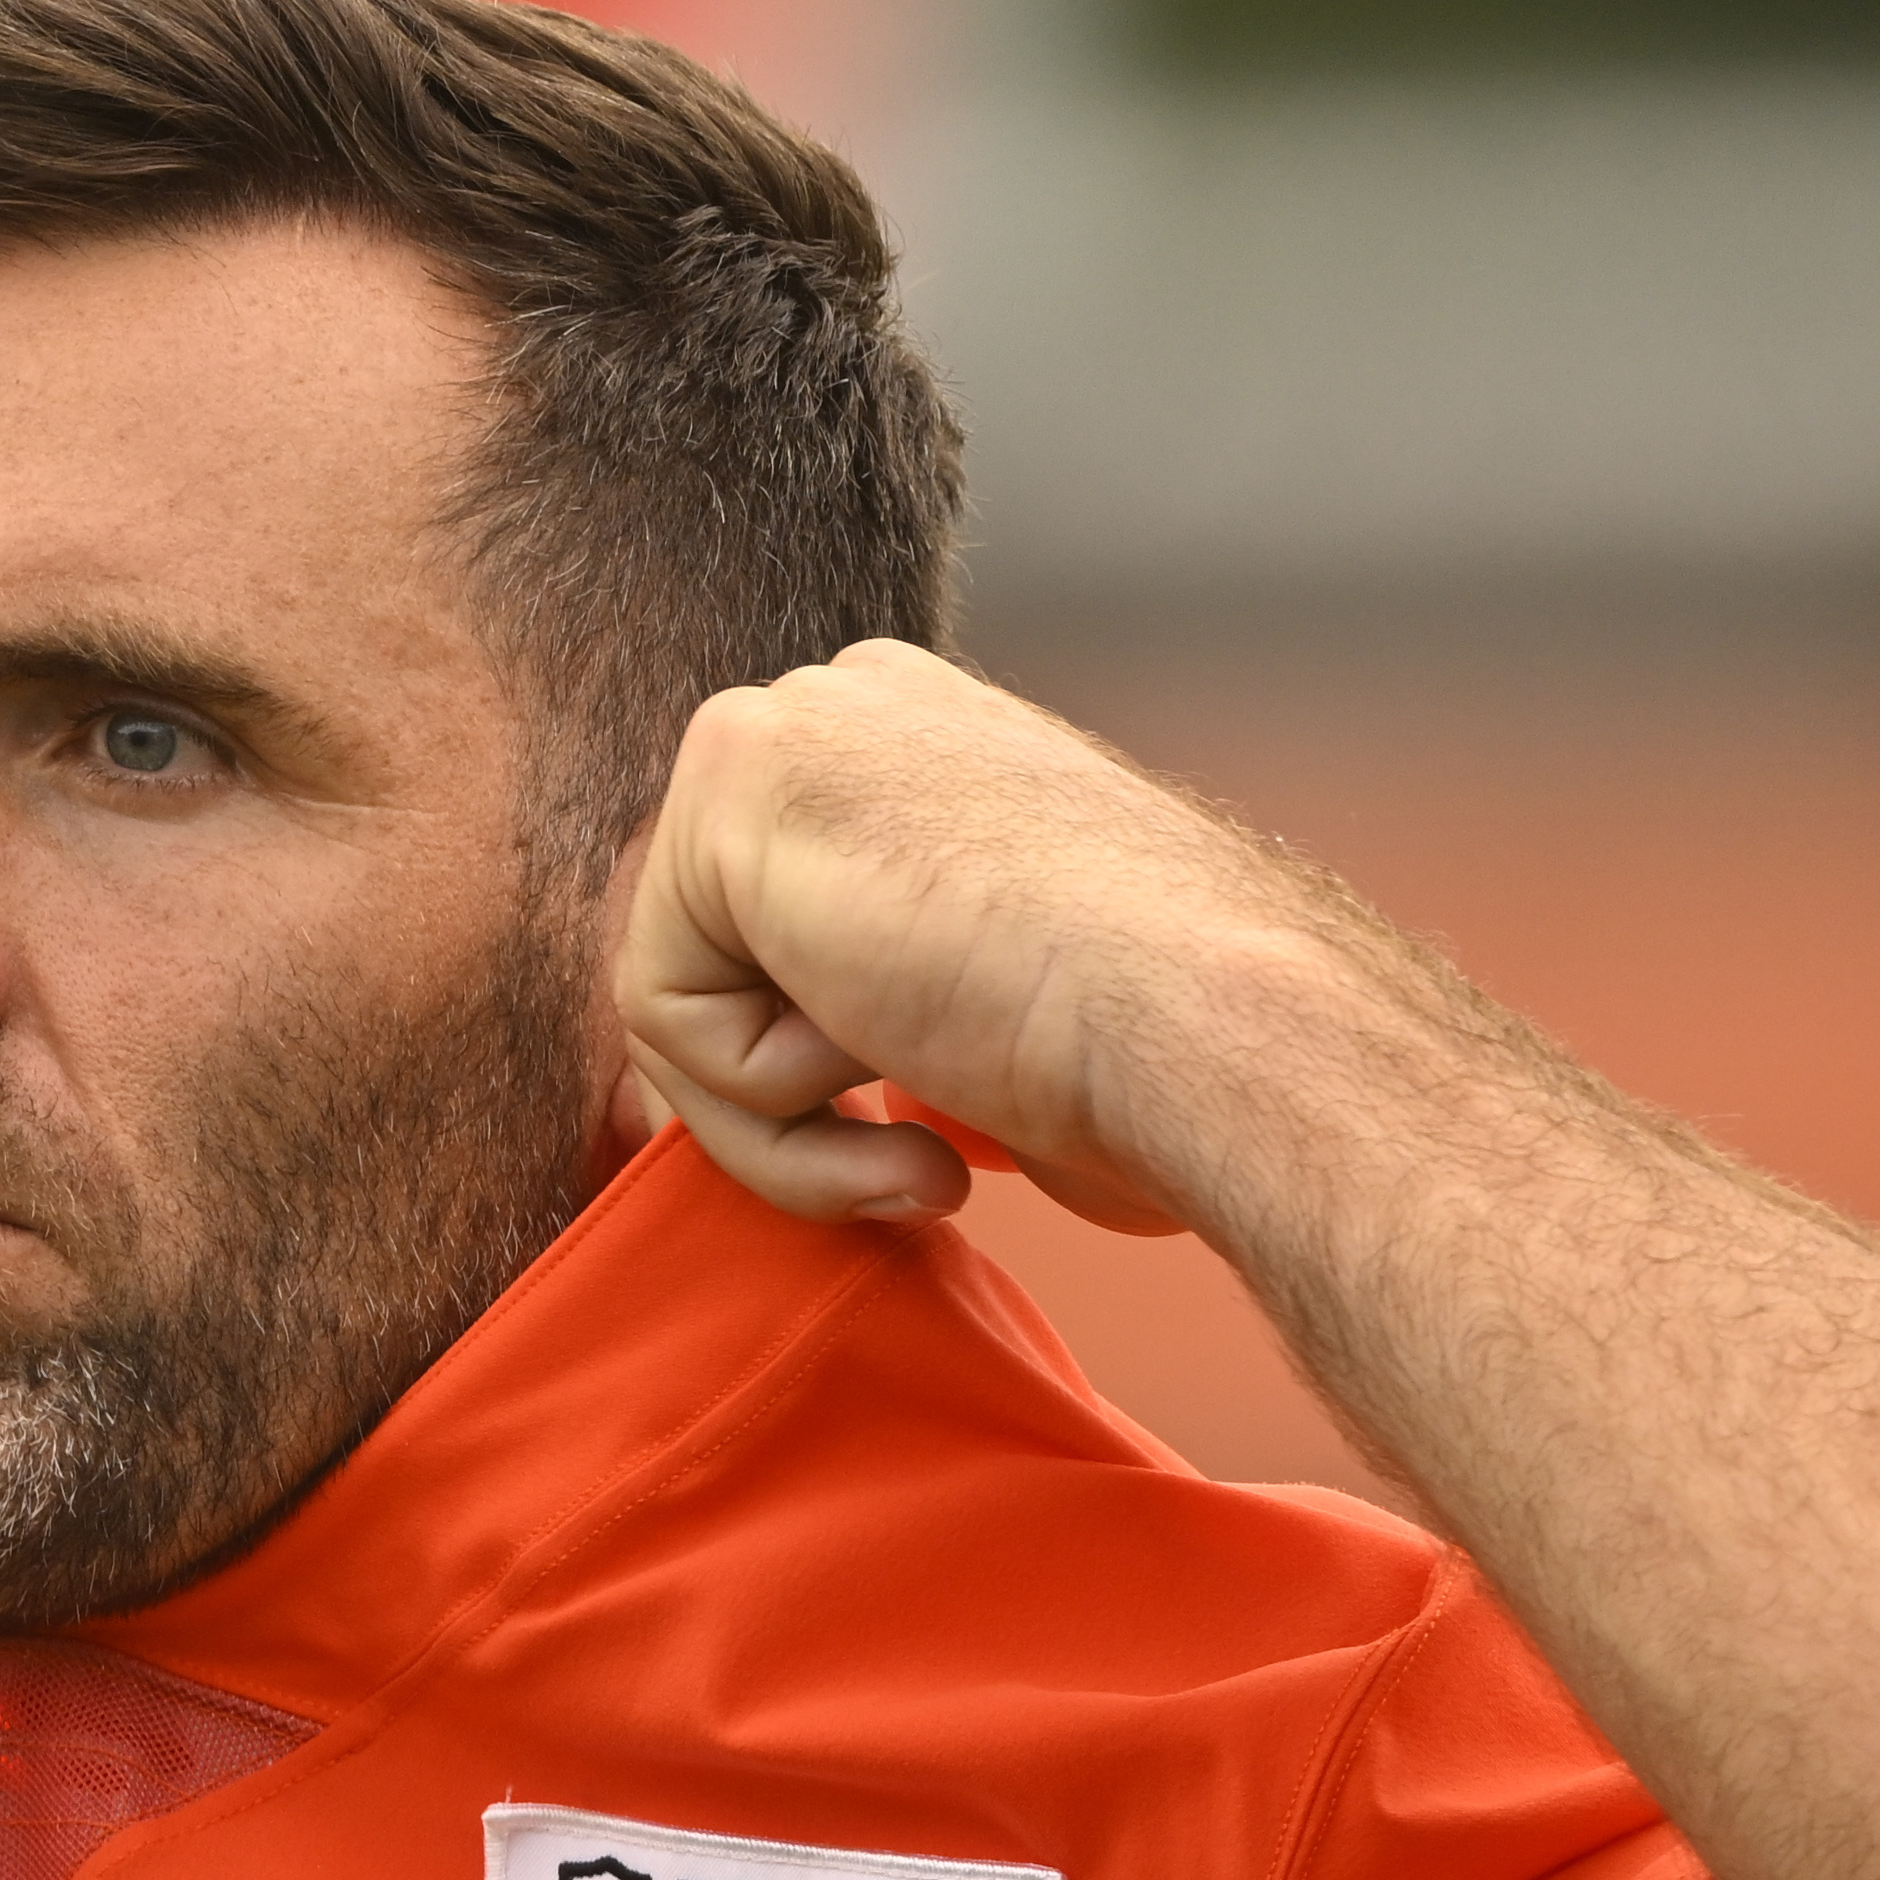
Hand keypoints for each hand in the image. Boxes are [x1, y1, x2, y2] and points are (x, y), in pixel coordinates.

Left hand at [617, 638, 1339, 1234]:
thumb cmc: (1165, 1053)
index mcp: (926, 748)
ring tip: (929, 1153)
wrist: (1216, 1029)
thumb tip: (822, 1053)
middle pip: (714, 962)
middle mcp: (850, 711)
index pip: (777, 937)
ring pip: (683, 997)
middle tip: (930, 1169)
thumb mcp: (1007, 1005)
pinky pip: (663, 1009)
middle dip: (795, 1105)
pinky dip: (762, 1106)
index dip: (829, 1077)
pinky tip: (895, 1067)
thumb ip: (897, 996)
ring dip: (789, 1128)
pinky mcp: (735, 781)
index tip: (941, 1155)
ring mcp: (792, 728)